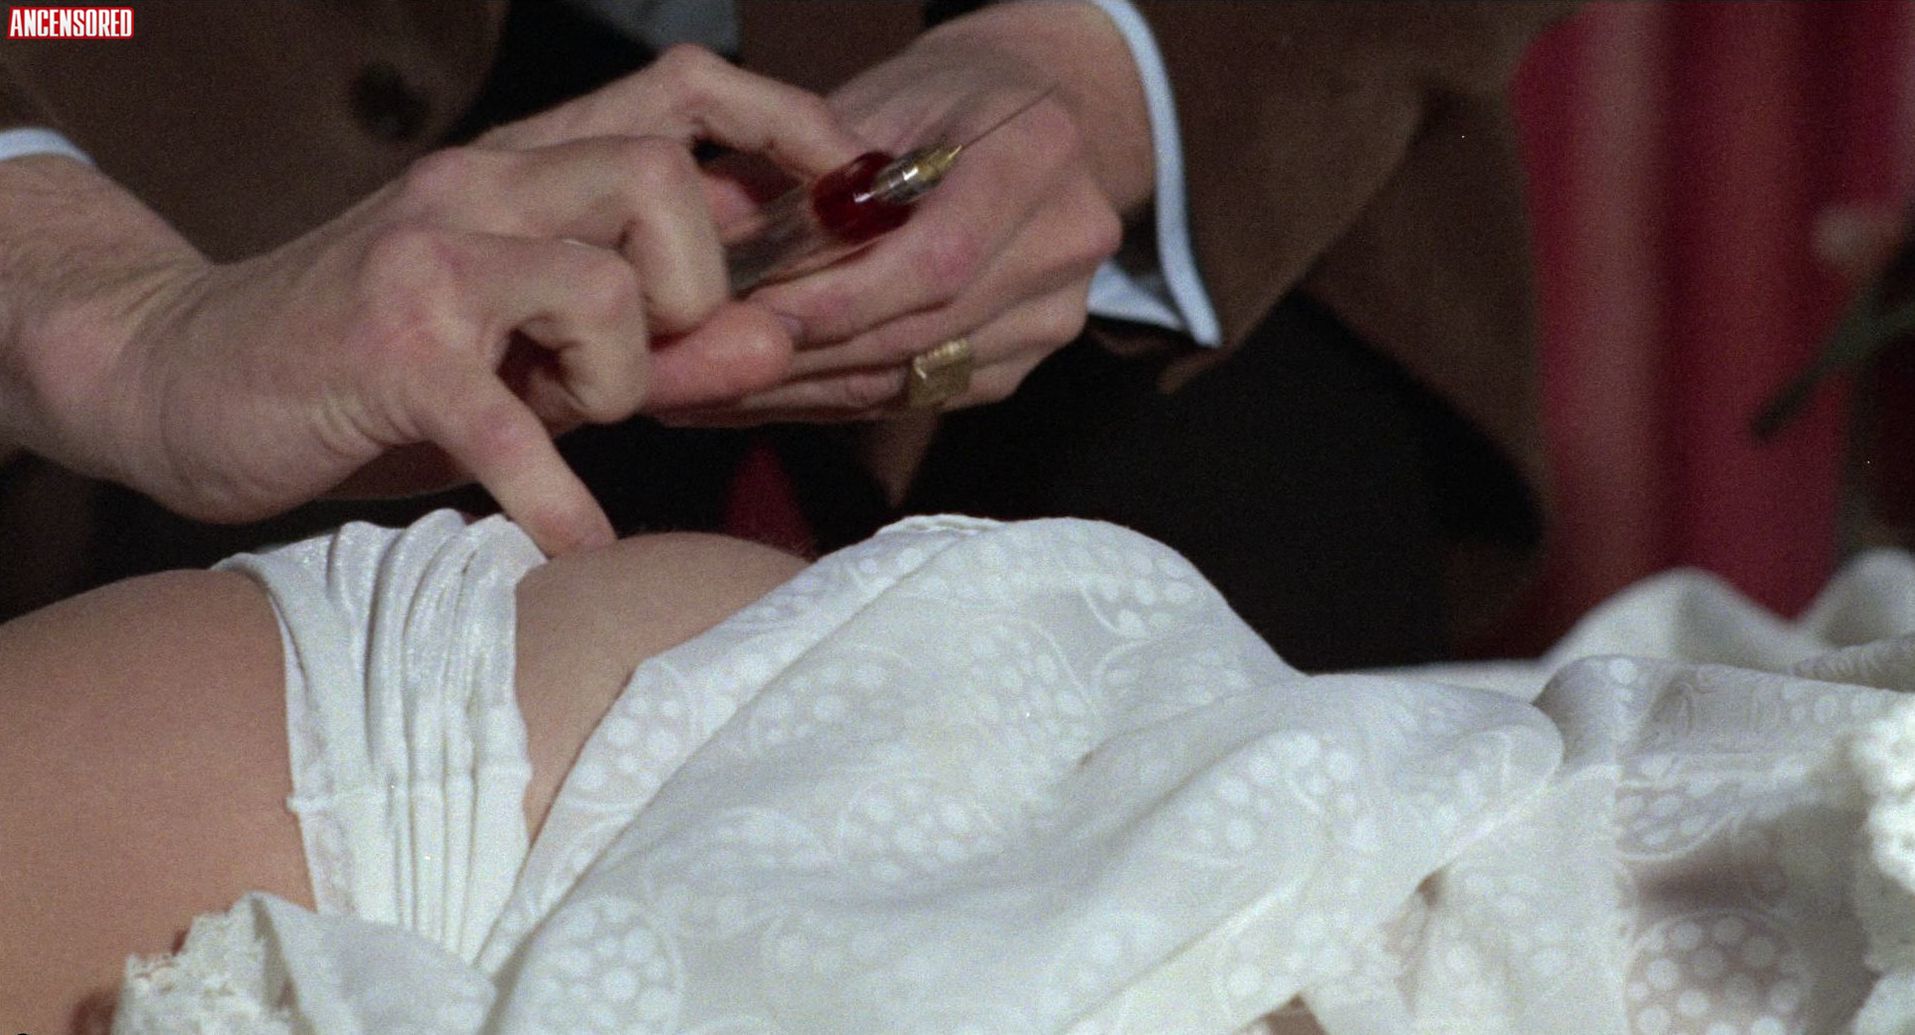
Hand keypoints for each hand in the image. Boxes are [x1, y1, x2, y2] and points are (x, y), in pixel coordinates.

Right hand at [0, 51, 859, 553]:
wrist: (180, 376)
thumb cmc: (377, 365)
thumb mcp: (529, 343)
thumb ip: (652, 334)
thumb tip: (777, 336)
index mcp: (524, 166)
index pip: (680, 93)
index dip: (782, 124)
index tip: (846, 184)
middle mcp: (480, 184)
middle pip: (664, 179)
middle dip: (698, 289)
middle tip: (650, 362)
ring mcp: (429, 258)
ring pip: (609, 289)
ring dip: (622, 380)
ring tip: (560, 417)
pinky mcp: (390, 354)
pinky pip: (518, 427)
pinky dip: (559, 502)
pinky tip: (574, 545)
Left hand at [657, 0, 1152, 422]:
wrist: (1026, 120)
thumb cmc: (936, 99)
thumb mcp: (872, 104)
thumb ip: (804, 169)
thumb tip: (708, 235)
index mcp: (1038, 152)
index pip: (938, 258)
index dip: (842, 297)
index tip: (751, 311)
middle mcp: (1067, 240)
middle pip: (924, 327)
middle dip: (807, 348)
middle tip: (706, 358)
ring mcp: (1055, 311)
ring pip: (914, 374)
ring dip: (806, 385)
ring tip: (713, 380)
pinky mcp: (1021, 361)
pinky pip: (917, 395)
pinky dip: (833, 395)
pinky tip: (762, 389)